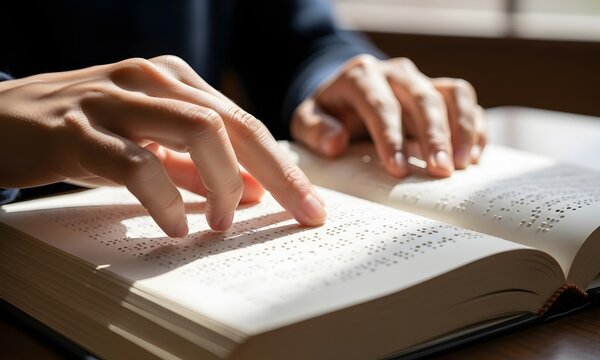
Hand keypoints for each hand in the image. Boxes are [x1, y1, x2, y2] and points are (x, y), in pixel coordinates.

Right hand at [0, 56, 325, 236]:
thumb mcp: (147, 142)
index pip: (243, 122)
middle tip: (301, 213)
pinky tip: (178, 226)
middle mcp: (151, 80)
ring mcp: (115, 100)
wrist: (1, 119)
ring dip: (224, 184)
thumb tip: (251, 192)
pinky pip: (137, 165)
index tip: (308, 203)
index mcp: (173, 79)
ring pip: (197, 131)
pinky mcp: (79, 130)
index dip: (282, 165)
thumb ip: (195, 165)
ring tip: (224, 224)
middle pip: (234, 124)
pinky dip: (166, 200)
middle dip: (277, 174)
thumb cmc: (82, 130)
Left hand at [291, 54, 486, 177]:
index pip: (380, 105)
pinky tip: (473, 157)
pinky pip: (466, 101)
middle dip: (434, 137)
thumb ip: (314, 130)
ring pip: (452, 94)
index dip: (391, 138)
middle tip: (441, 172)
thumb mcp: (307, 121)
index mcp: (360, 76)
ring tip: (462, 166)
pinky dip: (474, 127)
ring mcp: (421, 80)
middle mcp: (396, 73)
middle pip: (422, 98)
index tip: (399, 170)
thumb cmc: (328, 114)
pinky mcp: (440, 91)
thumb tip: (335, 142)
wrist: (346, 96)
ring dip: (462, 129)